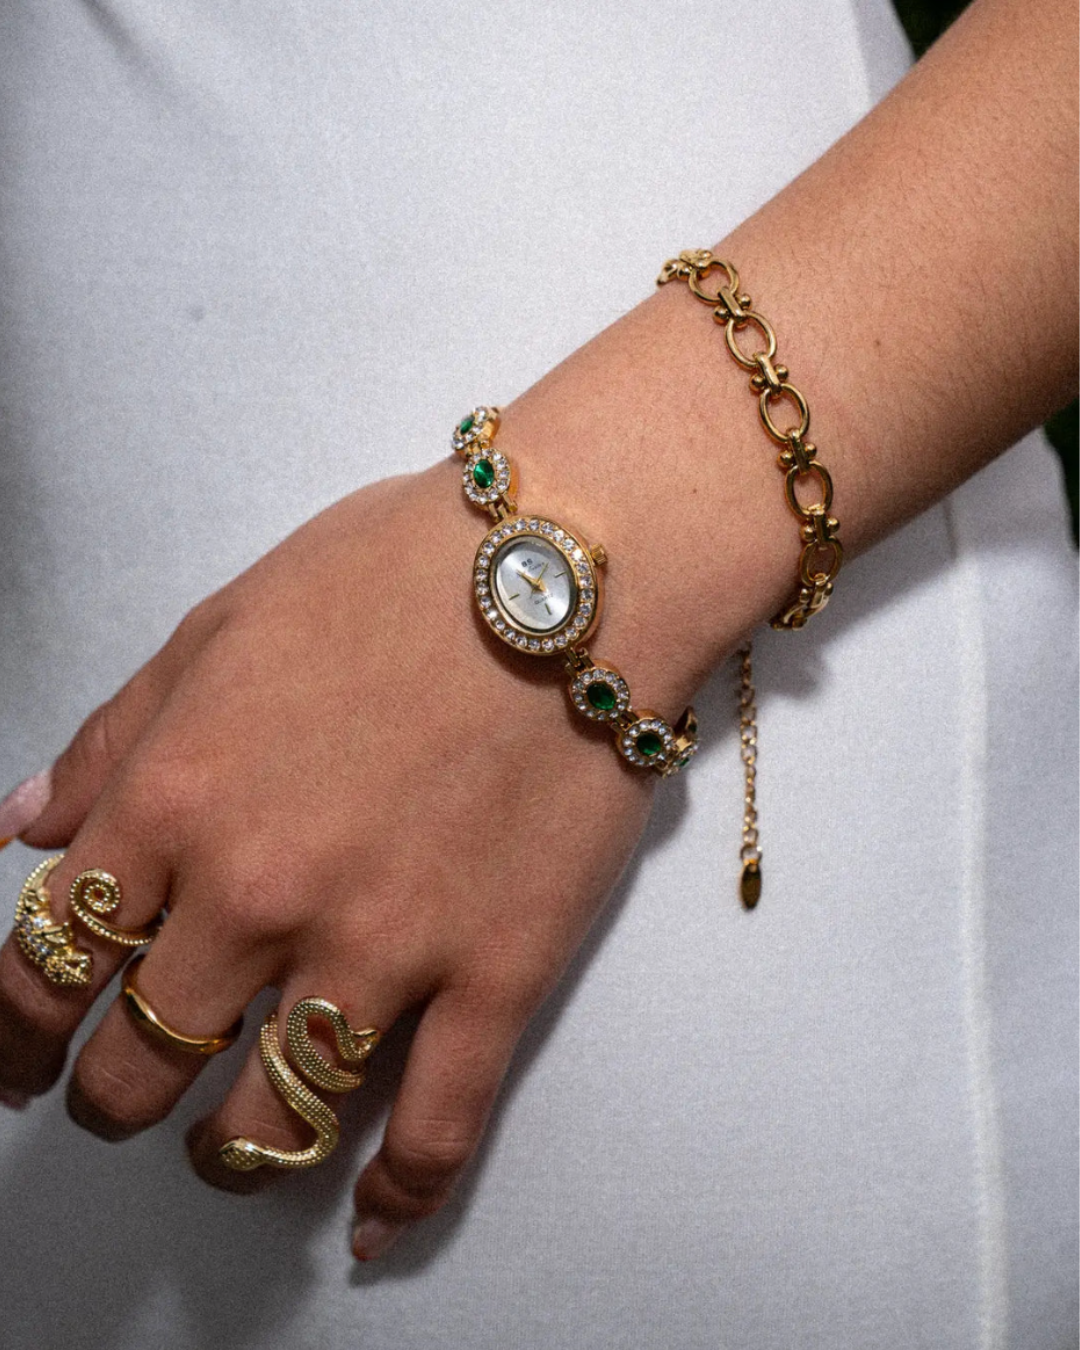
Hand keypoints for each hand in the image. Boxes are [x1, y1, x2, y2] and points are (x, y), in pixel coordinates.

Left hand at [0, 458, 654, 1257]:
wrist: (569, 571)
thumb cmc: (394, 573)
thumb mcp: (221, 625)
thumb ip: (115, 737)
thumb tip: (24, 828)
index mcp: (176, 803)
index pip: (46, 968)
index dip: (13, 1034)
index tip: (18, 1058)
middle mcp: (258, 898)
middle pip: (143, 1066)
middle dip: (115, 1095)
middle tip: (129, 1088)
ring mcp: (381, 951)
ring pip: (269, 1124)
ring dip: (228, 1154)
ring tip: (227, 1145)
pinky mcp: (495, 979)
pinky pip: (432, 1132)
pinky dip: (395, 1199)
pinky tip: (372, 1226)